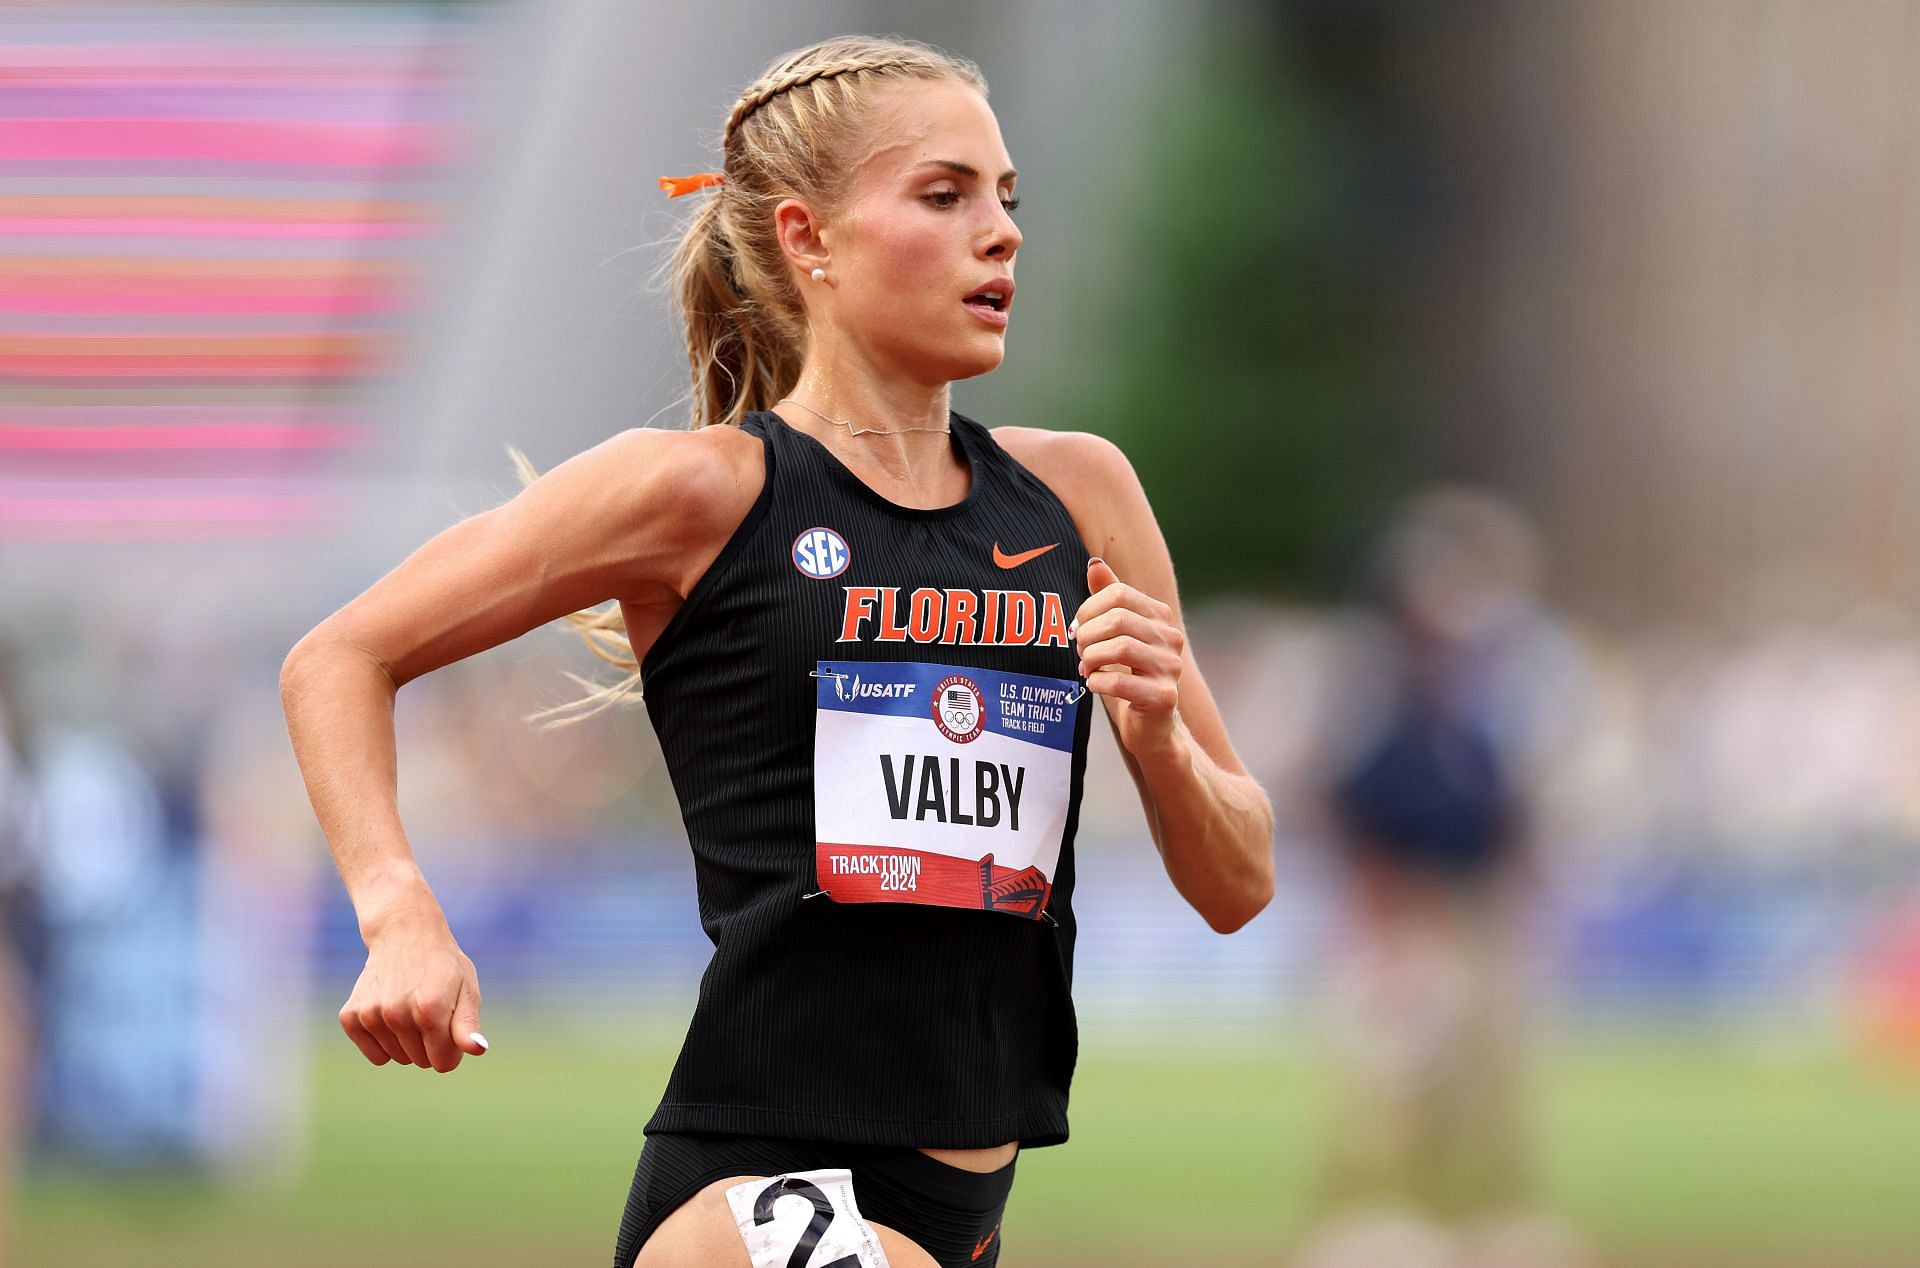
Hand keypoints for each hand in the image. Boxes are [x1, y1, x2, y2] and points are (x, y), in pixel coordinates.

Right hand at [340, 904, 487, 1072]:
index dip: (451, 1048)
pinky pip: (374, 1055)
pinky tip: (390, 1014)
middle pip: (421, 1061)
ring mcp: (371, 1015)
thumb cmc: (442, 966)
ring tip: (410, 1006)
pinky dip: (384, 1043)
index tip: (451, 1024)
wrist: (404, 933)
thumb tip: (478, 1050)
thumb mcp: (467, 989)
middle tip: (429, 1008)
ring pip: (398, 1058)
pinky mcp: (351, 1017)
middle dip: (430, 1043)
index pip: (444, 1063)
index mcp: (430, 1009)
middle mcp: (397, 1013)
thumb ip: (469, 1025)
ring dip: (407, 1041)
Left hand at [1072, 555, 1183, 756]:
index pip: (1118, 594)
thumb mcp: (1115, 635)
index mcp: (1159, 617)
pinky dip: (1097, 682)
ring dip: (1091, 658)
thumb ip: (1107, 600)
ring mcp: (1170, 668)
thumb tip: (1094, 564)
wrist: (1150, 726)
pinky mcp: (1163, 697)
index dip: (1089, 609)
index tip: (1077, 629)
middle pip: (1118, 619)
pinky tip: (1094, 684)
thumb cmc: (1128, 676)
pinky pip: (1120, 682)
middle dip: (1087, 635)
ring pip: (1120, 648)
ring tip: (1086, 668)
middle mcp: (1171, 639)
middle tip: (1079, 651)